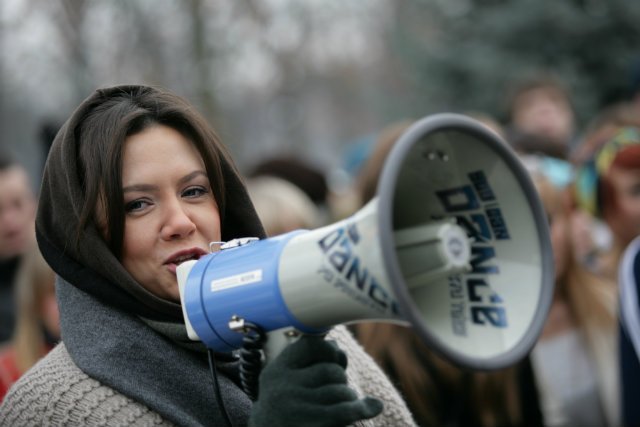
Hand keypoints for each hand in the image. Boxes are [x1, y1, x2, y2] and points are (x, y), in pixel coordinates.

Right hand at [248, 334, 382, 426]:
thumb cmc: (287, 408)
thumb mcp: (289, 381)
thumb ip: (311, 362)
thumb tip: (337, 349)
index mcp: (277, 371)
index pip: (312, 345)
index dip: (331, 350)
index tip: (335, 360)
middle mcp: (282, 388)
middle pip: (330, 371)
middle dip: (341, 380)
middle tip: (336, 391)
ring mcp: (296, 409)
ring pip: (340, 391)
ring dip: (349, 397)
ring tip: (343, 405)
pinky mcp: (311, 425)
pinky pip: (344, 411)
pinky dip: (361, 409)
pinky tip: (372, 407)